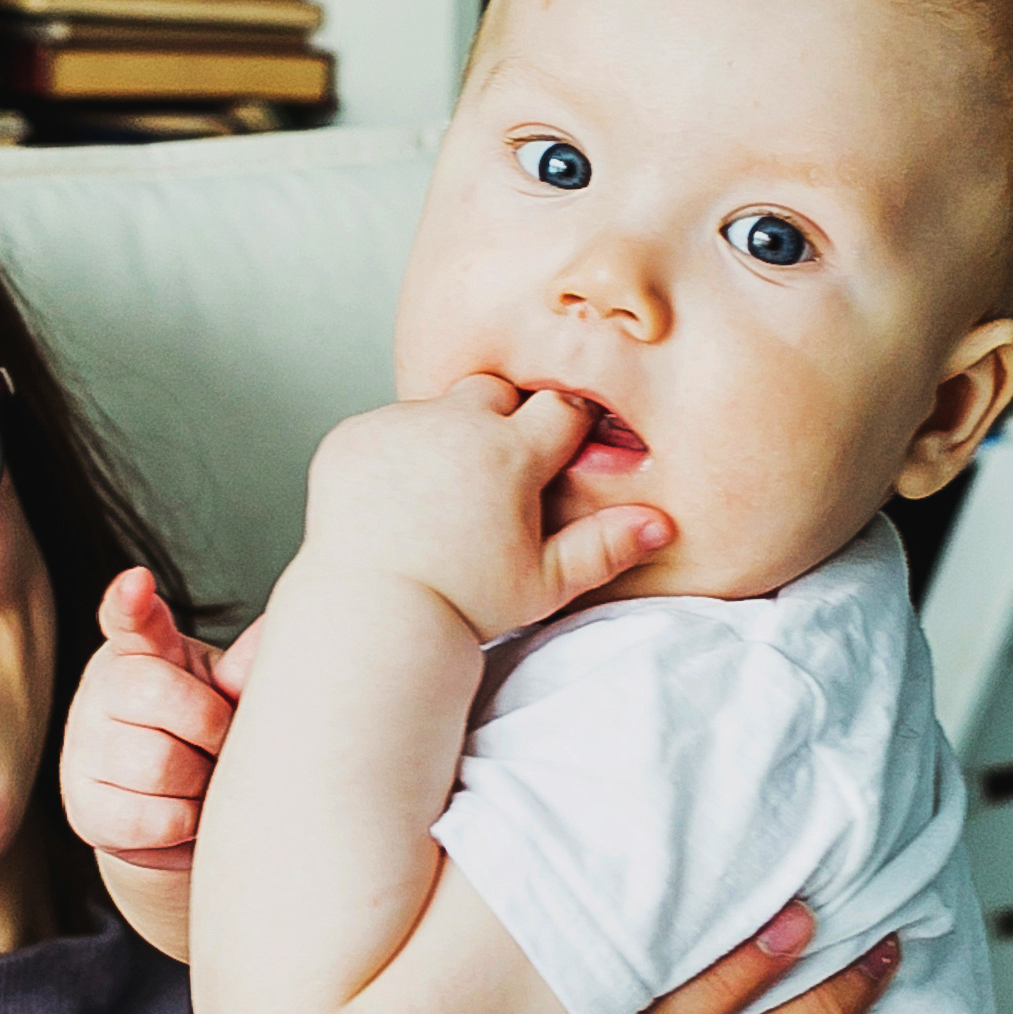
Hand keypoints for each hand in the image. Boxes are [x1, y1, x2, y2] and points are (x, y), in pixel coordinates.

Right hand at [60, 568, 259, 873]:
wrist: (169, 802)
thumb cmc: (202, 731)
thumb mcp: (224, 689)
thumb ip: (241, 668)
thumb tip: (275, 634)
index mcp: (141, 650)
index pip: (127, 619)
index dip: (130, 602)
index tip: (138, 583)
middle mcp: (101, 691)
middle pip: (161, 698)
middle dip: (211, 728)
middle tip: (221, 744)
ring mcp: (84, 749)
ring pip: (159, 765)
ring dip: (201, 782)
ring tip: (205, 780)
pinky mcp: (85, 808)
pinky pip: (152, 820)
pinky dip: (185, 823)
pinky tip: (186, 813)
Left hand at [299, 378, 668, 643]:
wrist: (374, 619)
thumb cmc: (463, 607)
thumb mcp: (543, 583)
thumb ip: (603, 547)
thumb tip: (659, 524)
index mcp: (510, 455)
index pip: (562, 408)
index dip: (564, 433)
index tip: (554, 461)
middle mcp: (453, 425)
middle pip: (497, 394)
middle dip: (503, 423)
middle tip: (494, 482)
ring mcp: (398, 427)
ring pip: (439, 408)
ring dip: (447, 436)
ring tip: (441, 499)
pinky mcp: (353, 437)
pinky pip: (388, 425)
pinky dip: (396, 451)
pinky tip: (399, 500)